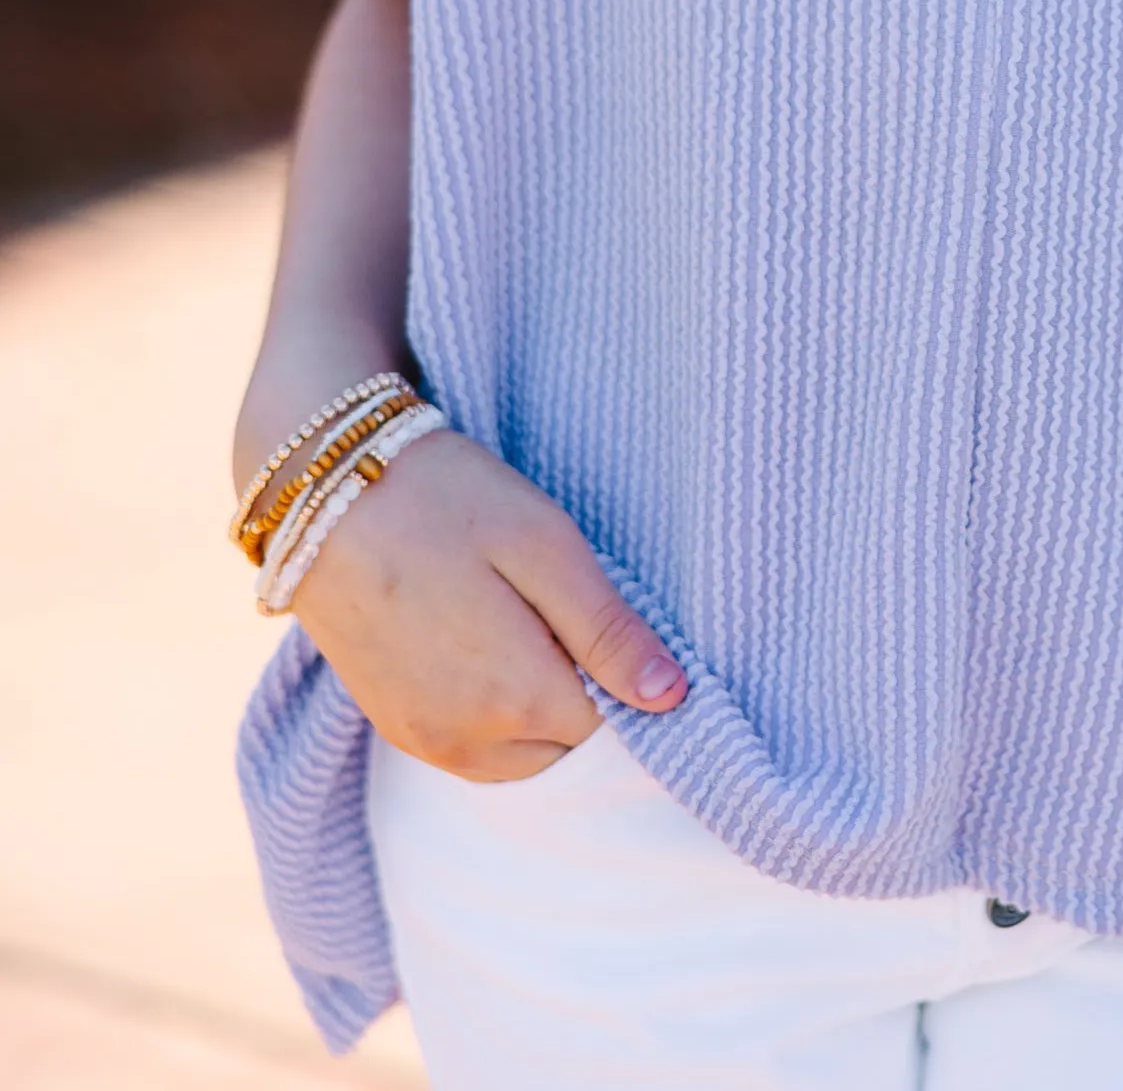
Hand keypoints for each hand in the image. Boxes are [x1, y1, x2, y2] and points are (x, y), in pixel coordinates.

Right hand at [285, 426, 687, 780]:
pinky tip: (485, 641)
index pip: (613, 726)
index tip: (607, 616)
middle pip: (569, 750)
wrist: (323, 492)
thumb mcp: (544, 544)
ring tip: (521, 619)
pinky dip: (495, 716)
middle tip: (559, 608)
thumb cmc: (445, 501)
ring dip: (539, 710)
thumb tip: (671, 697)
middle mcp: (468, 742)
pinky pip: (473, 753)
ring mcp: (425, 741)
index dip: (623, 673)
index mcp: (517, 698)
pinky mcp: (395, 728)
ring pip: (522, 758)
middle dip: (583, 696)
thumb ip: (608, 629)